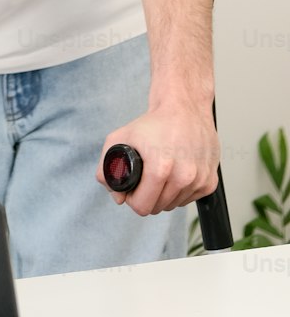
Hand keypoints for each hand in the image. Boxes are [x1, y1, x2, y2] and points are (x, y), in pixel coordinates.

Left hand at [97, 104, 219, 214]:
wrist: (185, 108)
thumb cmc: (154, 123)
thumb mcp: (119, 138)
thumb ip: (106, 170)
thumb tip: (117, 197)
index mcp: (160, 168)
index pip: (142, 206)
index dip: (132, 199)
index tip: (133, 189)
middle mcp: (183, 176)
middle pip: (157, 208)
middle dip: (148, 197)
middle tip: (146, 178)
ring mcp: (199, 180)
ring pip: (173, 205)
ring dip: (164, 195)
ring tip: (162, 172)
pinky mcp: (210, 182)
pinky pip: (189, 199)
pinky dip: (180, 191)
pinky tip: (176, 172)